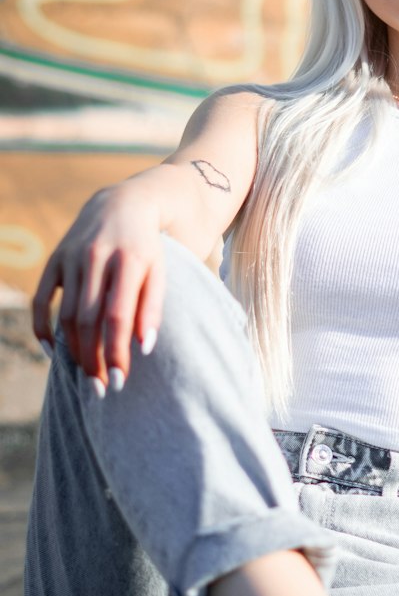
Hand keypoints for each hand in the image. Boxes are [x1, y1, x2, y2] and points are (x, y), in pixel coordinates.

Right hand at [32, 184, 165, 394]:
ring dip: (73, 351)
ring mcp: (71, 258)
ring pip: (66, 314)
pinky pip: (42, 300)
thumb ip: (153, 308)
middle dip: (94, 359)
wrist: (123, 204)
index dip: (116, 352)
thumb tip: (144, 349)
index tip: (121, 381)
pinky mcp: (55, 260)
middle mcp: (96, 258)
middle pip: (89, 320)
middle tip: (102, 390)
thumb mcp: (160, 272)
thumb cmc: (149, 248)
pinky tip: (53, 352)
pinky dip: (42, 328)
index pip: (118, 316)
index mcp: (128, 261)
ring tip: (87, 377)